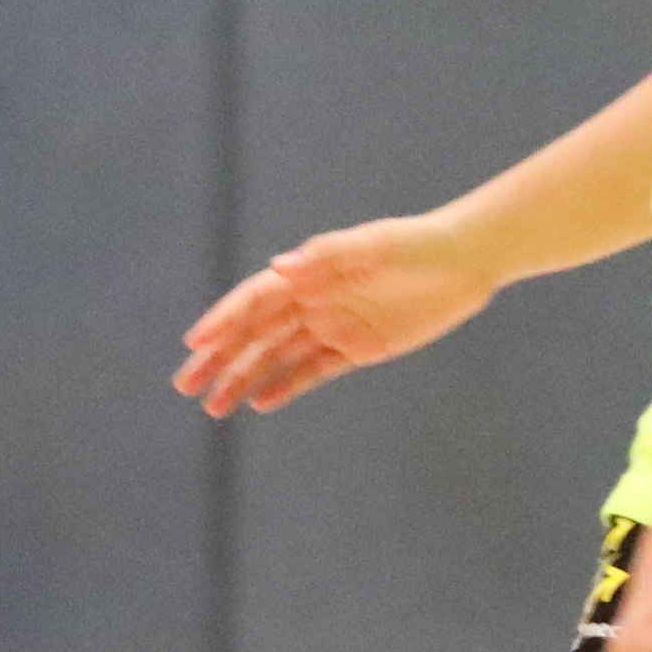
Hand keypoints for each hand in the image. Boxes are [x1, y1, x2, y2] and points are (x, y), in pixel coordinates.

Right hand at [174, 215, 495, 416]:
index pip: (255, 300)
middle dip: (219, 357)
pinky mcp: (359, 348)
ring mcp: (334, 325)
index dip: (223, 320)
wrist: (466, 259)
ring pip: (278, 356)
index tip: (194, 343)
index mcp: (310, 273)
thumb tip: (278, 267)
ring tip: (214, 407)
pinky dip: (287, 385)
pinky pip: (314, 370)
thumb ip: (327, 257)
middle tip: (186, 385)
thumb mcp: (375, 247)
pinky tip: (261, 402)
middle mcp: (314, 299)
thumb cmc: (417, 245)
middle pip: (256, 333)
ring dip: (245, 378)